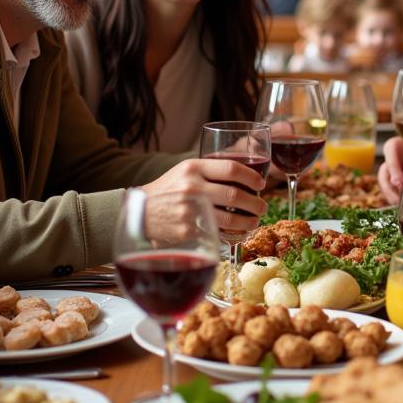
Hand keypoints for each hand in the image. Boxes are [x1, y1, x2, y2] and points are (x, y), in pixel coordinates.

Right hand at [141, 157, 265, 237]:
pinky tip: (238, 233)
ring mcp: (190, 210)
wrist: (140, 213)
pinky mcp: (189, 231)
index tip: (261, 184)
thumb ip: (209, 171)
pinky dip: (233, 235)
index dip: (252, 177)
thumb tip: (245, 176)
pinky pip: (218, 233)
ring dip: (249, 221)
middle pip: (236, 195)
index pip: (231, 169)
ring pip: (231, 218)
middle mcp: (192, 187)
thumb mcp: (184, 172)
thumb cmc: (167, 191)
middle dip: (256, 203)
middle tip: (262, 206)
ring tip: (255, 221)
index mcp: (193, 168)